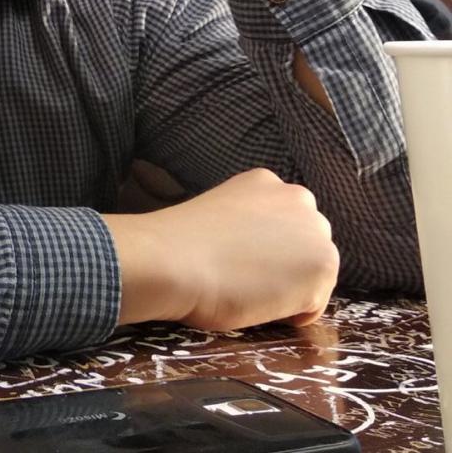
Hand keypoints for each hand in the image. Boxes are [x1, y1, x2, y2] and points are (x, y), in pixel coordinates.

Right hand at [104, 169, 338, 330]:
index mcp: (267, 182)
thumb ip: (250, 223)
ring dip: (289, 289)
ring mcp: (315, 232)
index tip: (242, 259)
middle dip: (288, 265)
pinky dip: (289, 314)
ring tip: (250, 290)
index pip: (285, 223)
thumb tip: (261, 251)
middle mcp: (299, 199)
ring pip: (314, 275)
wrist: (173, 259)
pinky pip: (313, 305)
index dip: (266, 248)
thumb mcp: (222, 215)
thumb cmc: (182, 243)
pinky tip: (257, 303)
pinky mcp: (322, 268)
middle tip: (248, 278)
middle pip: (307, 244)